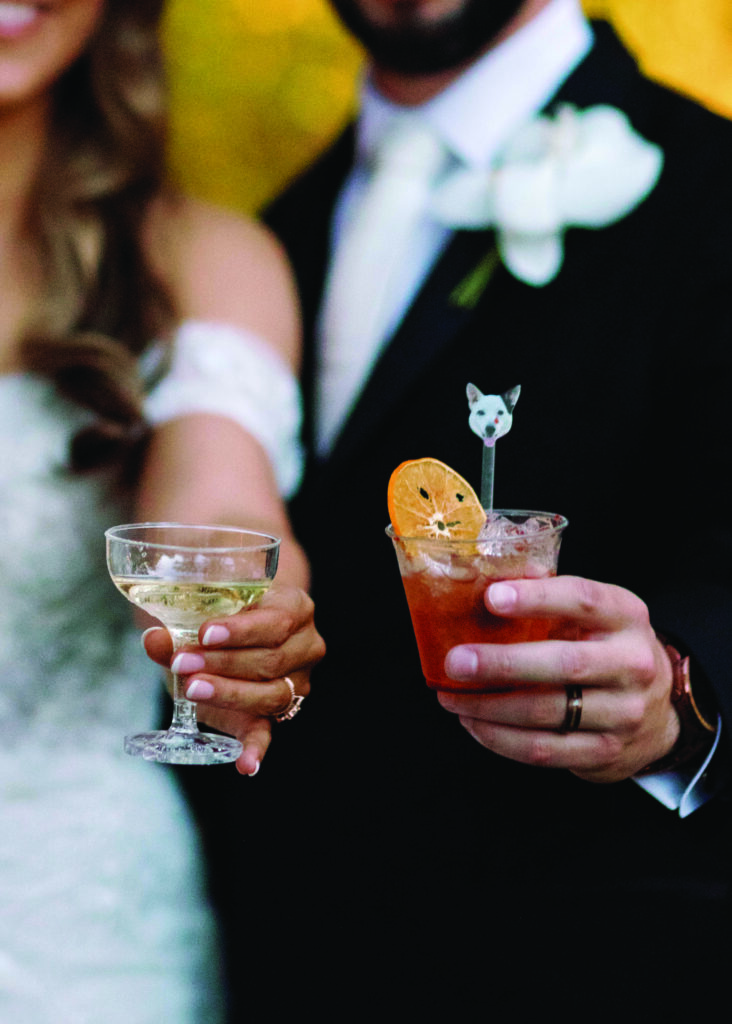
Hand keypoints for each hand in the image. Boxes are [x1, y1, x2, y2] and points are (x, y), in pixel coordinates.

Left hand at [143, 585, 324, 775]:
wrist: (233, 635)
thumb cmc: (224, 616)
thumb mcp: (206, 614)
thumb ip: (180, 627)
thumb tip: (155, 639)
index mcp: (295, 608)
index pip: (275, 622)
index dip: (241, 630)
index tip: (205, 634)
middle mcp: (306, 645)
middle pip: (271, 660)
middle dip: (223, 662)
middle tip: (183, 662)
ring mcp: (298, 683)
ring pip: (270, 694)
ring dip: (228, 693)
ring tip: (192, 689)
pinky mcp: (277, 714)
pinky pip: (269, 733)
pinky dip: (256, 750)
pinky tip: (246, 764)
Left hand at [437, 575, 678, 782]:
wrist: (659, 711)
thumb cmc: (608, 647)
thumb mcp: (595, 613)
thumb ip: (550, 593)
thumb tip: (491, 576)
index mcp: (626, 616)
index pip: (583, 600)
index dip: (536, 599)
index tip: (492, 597)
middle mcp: (632, 663)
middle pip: (564, 664)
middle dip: (502, 663)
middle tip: (456, 661)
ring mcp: (623, 713)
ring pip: (547, 712)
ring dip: (490, 706)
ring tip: (450, 696)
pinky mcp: (605, 753)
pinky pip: (543, 750)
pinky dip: (500, 738)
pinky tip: (473, 723)